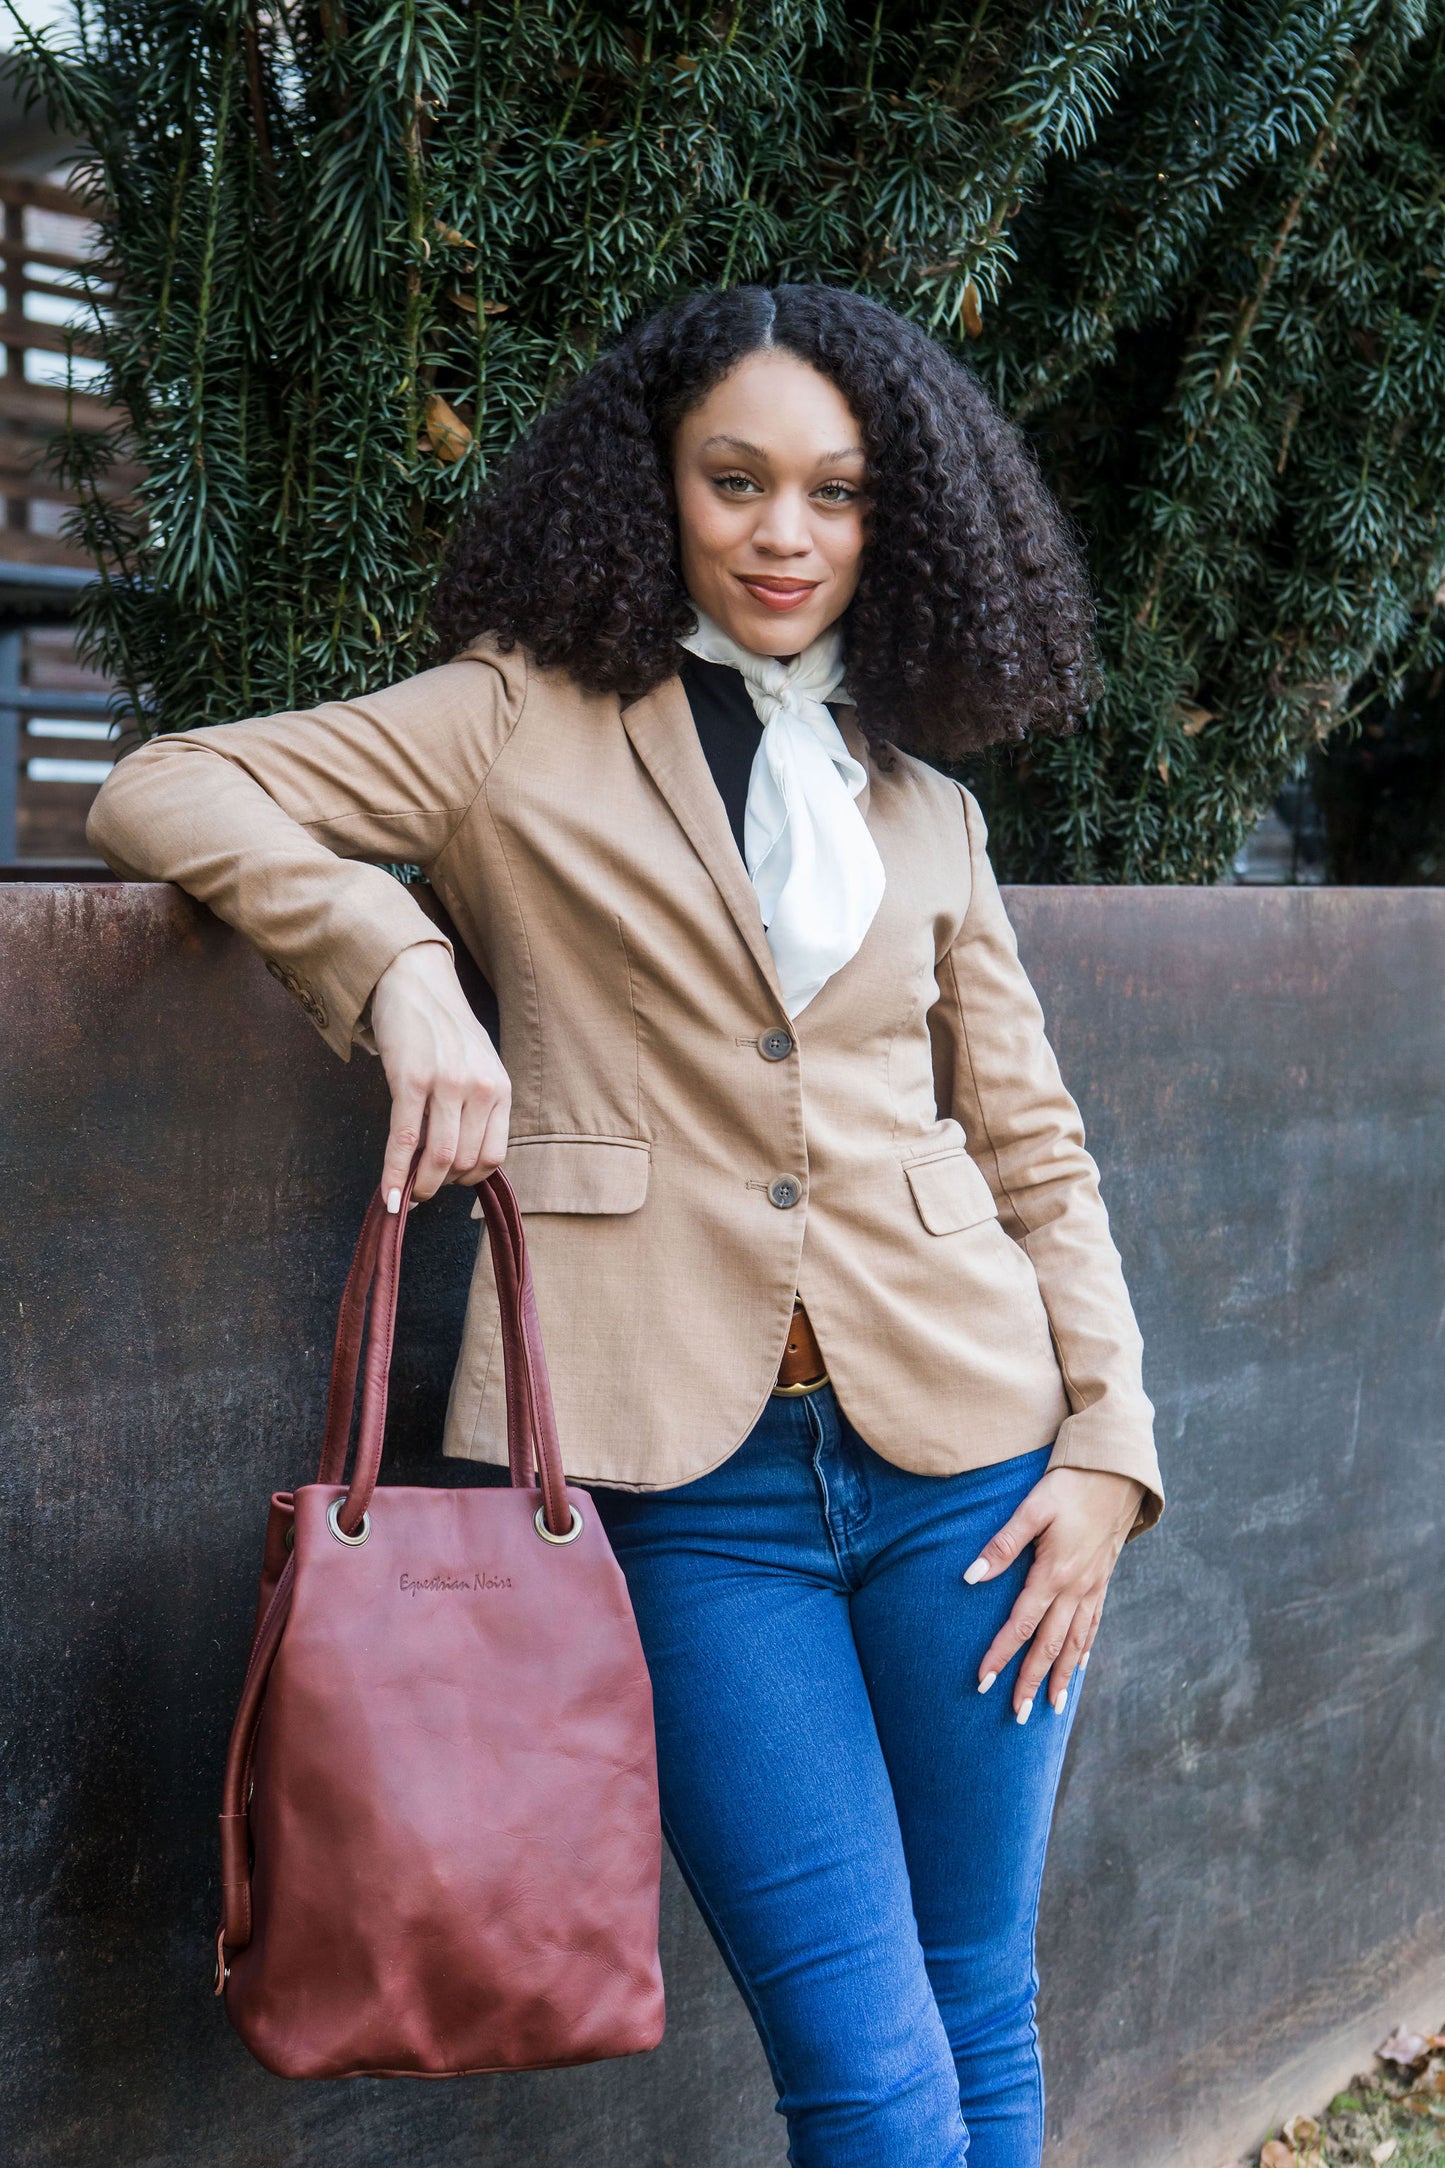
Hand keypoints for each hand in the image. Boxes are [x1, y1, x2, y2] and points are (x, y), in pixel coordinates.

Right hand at [367, 941, 511, 1210]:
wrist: (415, 981)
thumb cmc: (444, 1027)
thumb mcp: (477, 1064)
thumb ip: (477, 1105)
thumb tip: (459, 1158)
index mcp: (500, 1088)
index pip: (494, 1157)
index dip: (469, 1179)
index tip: (449, 1181)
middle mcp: (480, 1088)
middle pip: (464, 1162)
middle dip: (441, 1184)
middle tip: (422, 1186)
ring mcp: (448, 1084)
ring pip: (438, 1158)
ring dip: (420, 1187)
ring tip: (408, 1193)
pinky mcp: (412, 1080)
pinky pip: (405, 1141)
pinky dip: (395, 1174)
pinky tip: (390, 1194)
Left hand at [964, 1467, 1144, 1721]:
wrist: (1118, 1472)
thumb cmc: (1071, 1484)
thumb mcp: (1034, 1507)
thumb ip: (1003, 1544)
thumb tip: (970, 1576)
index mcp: (1054, 1573)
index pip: (1021, 1625)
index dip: (1001, 1655)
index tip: (982, 1682)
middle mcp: (1076, 1588)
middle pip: (1049, 1645)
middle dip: (1032, 1680)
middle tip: (1017, 1714)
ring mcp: (1093, 1586)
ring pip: (1075, 1642)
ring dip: (1061, 1676)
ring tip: (1051, 1707)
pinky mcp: (1103, 1579)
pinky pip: (1093, 1624)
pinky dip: (1084, 1650)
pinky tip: (1078, 1665)